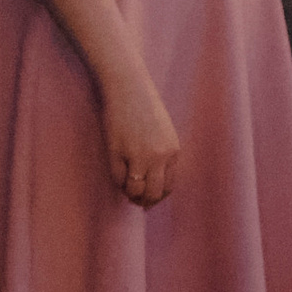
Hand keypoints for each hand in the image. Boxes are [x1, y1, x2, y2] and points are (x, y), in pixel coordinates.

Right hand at [101, 69, 179, 208]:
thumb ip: (162, 155)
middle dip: (145, 201)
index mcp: (173, 151)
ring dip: (130, 195)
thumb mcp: (164, 133)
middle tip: (138, 203)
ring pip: (135, 190)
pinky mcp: (118, 151)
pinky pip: (117, 178)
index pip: (169, 186)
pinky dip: (118, 181)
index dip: (158, 196)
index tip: (150, 199)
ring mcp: (138, 155)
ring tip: (127, 192)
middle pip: (153, 193)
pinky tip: (119, 177)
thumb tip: (152, 182)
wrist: (129, 88)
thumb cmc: (146, 108)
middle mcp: (159, 156)